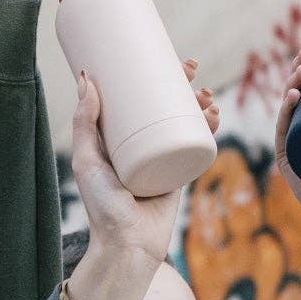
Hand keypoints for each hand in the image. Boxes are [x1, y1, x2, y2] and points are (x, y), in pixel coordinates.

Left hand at [63, 62, 217, 299]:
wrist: (128, 244)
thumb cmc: (102, 206)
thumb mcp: (88, 159)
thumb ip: (86, 122)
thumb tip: (87, 79)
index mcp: (119, 137)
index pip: (137, 97)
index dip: (152, 75)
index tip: (161, 54)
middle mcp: (143, 144)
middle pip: (167, 104)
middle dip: (184, 83)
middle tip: (191, 68)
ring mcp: (164, 157)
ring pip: (187, 121)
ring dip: (201, 103)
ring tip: (206, 96)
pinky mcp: (181, 173)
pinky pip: (198, 145)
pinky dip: (210, 129)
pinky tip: (214, 117)